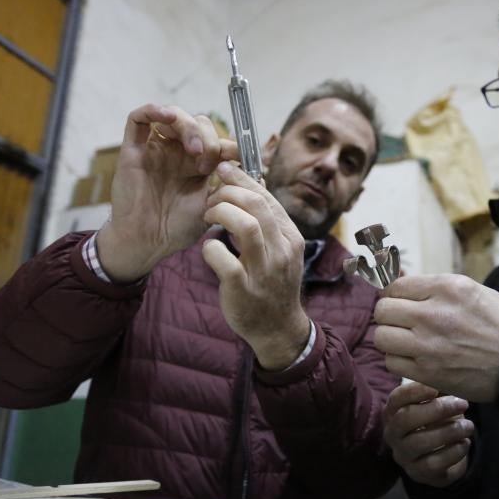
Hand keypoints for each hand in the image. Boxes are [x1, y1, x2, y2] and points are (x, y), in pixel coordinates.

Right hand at [97, 104, 238, 281]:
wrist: (148, 242)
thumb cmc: (178, 228)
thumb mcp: (213, 205)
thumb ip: (231, 186)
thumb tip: (259, 172)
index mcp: (198, 165)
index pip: (217, 140)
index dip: (231, 143)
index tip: (240, 156)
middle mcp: (178, 154)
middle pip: (198, 124)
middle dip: (210, 138)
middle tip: (210, 163)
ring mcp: (156, 150)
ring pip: (174, 117)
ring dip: (190, 126)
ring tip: (196, 150)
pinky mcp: (133, 150)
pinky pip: (138, 118)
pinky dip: (153, 110)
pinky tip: (167, 116)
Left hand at [202, 162, 310, 370]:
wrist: (278, 328)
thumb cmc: (273, 285)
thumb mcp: (280, 251)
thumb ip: (268, 224)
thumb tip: (250, 188)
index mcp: (291, 238)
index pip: (267, 197)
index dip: (242, 180)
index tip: (224, 170)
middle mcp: (282, 251)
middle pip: (257, 205)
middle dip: (228, 192)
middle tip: (211, 197)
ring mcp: (264, 271)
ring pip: (246, 226)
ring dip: (221, 213)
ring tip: (208, 216)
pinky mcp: (243, 289)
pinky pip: (223, 260)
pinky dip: (209, 249)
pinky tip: (208, 249)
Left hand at [374, 274, 498, 401]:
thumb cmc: (498, 322)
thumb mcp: (469, 289)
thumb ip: (433, 287)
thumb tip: (399, 285)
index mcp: (445, 288)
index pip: (395, 287)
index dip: (393, 295)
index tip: (399, 303)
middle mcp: (432, 314)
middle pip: (382, 311)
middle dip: (388, 316)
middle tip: (399, 322)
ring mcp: (427, 345)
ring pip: (381, 338)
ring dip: (390, 339)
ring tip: (404, 341)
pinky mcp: (427, 372)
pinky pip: (391, 363)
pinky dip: (398, 360)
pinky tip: (413, 358)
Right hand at [384, 382, 474, 487]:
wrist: (440, 455)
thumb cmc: (436, 420)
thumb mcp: (435, 402)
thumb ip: (437, 389)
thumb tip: (448, 374)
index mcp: (393, 411)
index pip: (396, 398)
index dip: (414, 391)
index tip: (436, 388)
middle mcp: (392, 433)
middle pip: (406, 418)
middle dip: (436, 409)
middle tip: (463, 404)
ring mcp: (402, 455)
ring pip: (420, 442)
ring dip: (448, 432)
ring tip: (469, 426)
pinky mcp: (417, 473)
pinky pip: (433, 464)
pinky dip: (453, 452)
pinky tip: (465, 443)